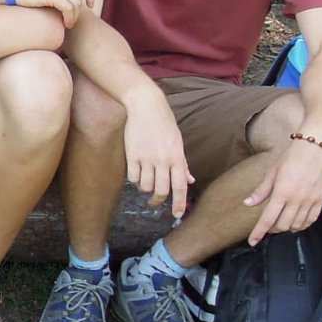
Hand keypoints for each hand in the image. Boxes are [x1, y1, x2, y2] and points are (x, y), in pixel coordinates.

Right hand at [123, 88, 191, 218]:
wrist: (146, 106)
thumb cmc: (164, 123)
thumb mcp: (177, 142)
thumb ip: (182, 164)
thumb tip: (190, 180)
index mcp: (177, 157)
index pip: (179, 187)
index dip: (178, 203)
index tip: (177, 215)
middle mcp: (163, 160)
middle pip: (161, 191)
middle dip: (158, 200)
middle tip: (155, 201)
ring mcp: (147, 158)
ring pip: (145, 186)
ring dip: (145, 188)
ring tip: (145, 180)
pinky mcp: (132, 155)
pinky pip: (132, 177)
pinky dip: (134, 179)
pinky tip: (136, 172)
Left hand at [242, 132, 321, 245]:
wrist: (317, 146)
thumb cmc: (292, 157)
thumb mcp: (273, 172)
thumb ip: (261, 191)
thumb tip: (247, 204)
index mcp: (281, 192)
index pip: (267, 219)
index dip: (258, 232)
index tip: (252, 242)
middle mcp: (296, 200)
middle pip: (282, 226)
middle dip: (272, 229)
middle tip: (268, 224)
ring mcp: (310, 201)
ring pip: (297, 226)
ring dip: (287, 227)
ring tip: (282, 221)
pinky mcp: (321, 199)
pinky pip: (311, 220)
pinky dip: (302, 224)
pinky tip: (297, 221)